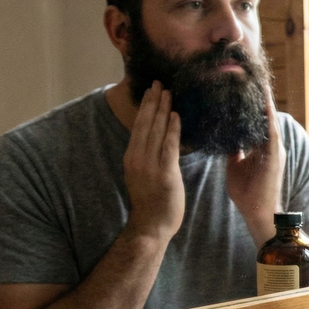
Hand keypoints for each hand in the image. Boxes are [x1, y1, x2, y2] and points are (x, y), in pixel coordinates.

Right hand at [123, 81, 183, 241]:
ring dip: (163, 110)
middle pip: (145, 124)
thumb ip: (148, 155)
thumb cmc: (151, 200)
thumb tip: (157, 136)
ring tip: (168, 93)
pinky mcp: (165, 173)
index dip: (145, 107)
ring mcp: (150, 165)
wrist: (151, 224)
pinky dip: (173, 129)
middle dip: (153, 102)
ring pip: (156, 131)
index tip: (151, 91)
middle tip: (159, 83)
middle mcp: (137, 158)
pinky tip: (177, 116)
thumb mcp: (143, 173)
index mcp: (131, 157)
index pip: (138, 126)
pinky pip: (169, 146)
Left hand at [227, 83, 284, 242]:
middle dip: (260, 94)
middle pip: (265, 113)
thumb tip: (225, 137)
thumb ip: (234, 150)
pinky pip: (270, 129)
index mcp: (262, 146)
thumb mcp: (235, 166)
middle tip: (252, 71)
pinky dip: (267, 113)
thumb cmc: (247, 193)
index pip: (256, 118)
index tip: (244, 82)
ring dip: (265, 99)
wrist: (257, 213)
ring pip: (269, 117)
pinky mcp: (273, 154)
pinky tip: (263, 99)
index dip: (252, 101)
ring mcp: (274, 148)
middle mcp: (271, 144)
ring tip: (259, 78)